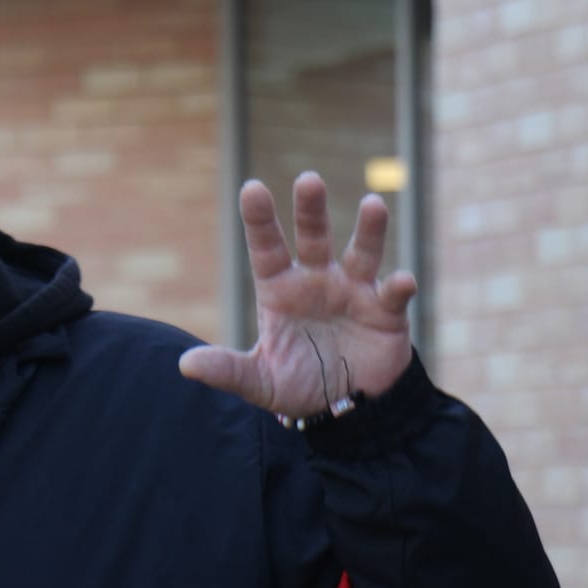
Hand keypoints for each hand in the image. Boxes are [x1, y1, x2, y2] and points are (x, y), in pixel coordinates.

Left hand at [179, 172, 415, 415]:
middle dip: (311, 209)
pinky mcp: (386, 313)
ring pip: (362, 253)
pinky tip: (402, 280)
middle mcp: (317, 281)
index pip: (266, 249)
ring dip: (369, 230)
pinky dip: (399, 286)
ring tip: (372, 204)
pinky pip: (393, 294)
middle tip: (308, 179)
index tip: (252, 188)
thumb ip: (228, 370)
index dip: (260, 220)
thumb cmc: (299, 384)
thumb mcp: (259, 381)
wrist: (346, 408)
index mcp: (281, 291)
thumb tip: (186, 365)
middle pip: (313, 238)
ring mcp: (354, 292)